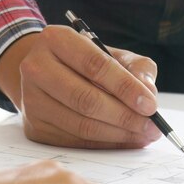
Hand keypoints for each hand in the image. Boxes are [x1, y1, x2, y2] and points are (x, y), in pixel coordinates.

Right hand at [0, 26, 161, 148]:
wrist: (47, 74)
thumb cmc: (87, 63)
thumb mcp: (114, 54)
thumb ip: (138, 68)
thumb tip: (149, 92)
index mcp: (56, 39)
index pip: (95, 65)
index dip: (126, 87)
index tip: (151, 105)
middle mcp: (36, 68)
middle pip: (86, 99)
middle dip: (125, 116)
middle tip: (152, 126)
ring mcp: (31, 100)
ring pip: (81, 125)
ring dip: (119, 135)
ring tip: (144, 135)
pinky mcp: (34, 127)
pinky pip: (76, 141)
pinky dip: (107, 144)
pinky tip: (127, 141)